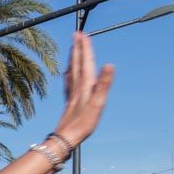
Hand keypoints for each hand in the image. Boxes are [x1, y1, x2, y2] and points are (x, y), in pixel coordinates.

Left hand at [53, 32, 114, 147]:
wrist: (65, 139)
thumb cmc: (82, 124)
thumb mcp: (98, 104)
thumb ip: (103, 84)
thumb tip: (109, 64)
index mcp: (85, 86)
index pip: (86, 63)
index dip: (85, 49)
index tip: (83, 34)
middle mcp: (76, 88)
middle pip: (77, 64)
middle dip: (78, 49)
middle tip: (76, 34)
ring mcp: (71, 95)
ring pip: (72, 72)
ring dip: (73, 58)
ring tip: (73, 48)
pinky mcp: (69, 102)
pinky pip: (68, 83)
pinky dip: (69, 73)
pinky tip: (67, 73)